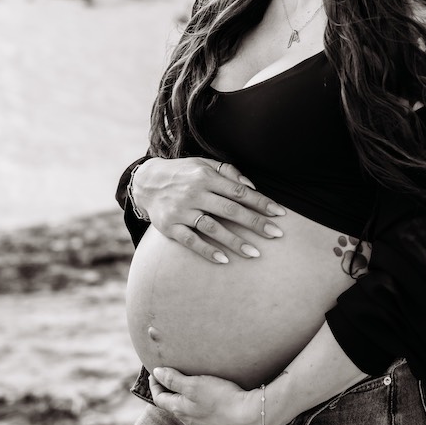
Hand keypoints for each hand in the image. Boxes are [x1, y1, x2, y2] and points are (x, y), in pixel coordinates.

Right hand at [131, 157, 285, 262]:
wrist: (145, 182)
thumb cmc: (183, 174)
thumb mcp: (204, 164)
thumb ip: (228, 172)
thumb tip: (251, 187)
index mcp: (206, 176)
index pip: (239, 191)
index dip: (261, 202)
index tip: (279, 213)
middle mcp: (194, 192)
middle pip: (230, 210)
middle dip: (255, 223)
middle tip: (276, 234)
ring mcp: (181, 210)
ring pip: (212, 228)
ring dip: (235, 241)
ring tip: (255, 253)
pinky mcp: (169, 226)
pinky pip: (191, 241)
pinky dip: (207, 251)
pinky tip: (224, 260)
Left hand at [148, 367, 263, 424]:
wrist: (249, 417)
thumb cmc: (221, 398)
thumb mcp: (194, 385)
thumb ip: (174, 379)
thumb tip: (156, 372)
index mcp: (179, 409)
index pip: (159, 398)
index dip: (155, 384)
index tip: (154, 372)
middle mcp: (188, 420)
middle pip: (172, 405)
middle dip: (168, 391)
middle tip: (168, 377)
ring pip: (186, 411)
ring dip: (183, 399)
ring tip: (187, 386)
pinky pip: (200, 416)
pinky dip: (196, 406)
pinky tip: (204, 402)